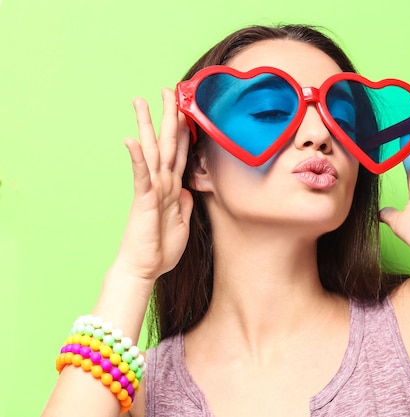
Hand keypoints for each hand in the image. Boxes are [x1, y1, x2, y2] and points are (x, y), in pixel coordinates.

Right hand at [112, 88, 193, 281]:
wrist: (145, 268)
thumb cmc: (161, 247)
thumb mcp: (182, 221)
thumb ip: (184, 202)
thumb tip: (186, 189)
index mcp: (173, 186)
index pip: (181, 152)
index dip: (185, 130)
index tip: (187, 108)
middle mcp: (162, 182)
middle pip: (167, 143)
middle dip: (168, 115)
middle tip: (168, 89)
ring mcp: (152, 189)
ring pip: (152, 151)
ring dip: (148, 125)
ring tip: (141, 101)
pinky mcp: (144, 200)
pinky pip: (141, 175)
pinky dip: (137, 158)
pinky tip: (132, 139)